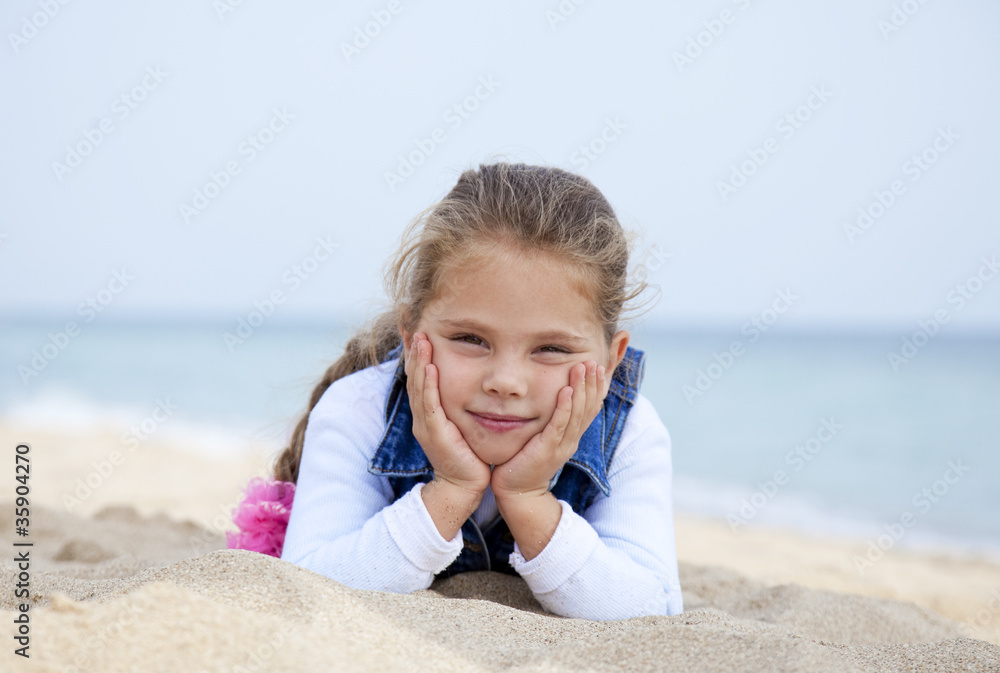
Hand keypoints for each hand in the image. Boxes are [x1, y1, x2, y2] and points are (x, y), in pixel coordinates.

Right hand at [405, 333, 491, 497]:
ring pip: (419, 388)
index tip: (416, 331)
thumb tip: (469, 385)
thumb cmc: (467, 456)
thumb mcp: (460, 425)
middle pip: (414, 378)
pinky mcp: (435, 434)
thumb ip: (458, 406)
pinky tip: (429, 367)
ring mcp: (426, 426)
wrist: (463, 486)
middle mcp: (422, 417)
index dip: (416, 355)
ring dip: (419, 362)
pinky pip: (430, 405)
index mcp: (427, 414)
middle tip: (411, 326)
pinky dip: (428, 385)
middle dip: (413, 352)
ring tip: (420, 339)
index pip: (419, 378)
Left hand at [491, 360, 605, 499]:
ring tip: (583, 368)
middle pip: (587, 408)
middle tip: (594, 362)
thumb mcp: (543, 438)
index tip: (599, 368)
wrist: (517, 492)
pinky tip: (567, 391)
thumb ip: (551, 422)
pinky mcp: (547, 450)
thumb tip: (554, 400)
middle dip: (591, 383)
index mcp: (571, 437)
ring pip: (577, 413)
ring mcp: (561, 445)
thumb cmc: (525, 462)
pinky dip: (564, 407)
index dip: (596, 388)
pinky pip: (559, 425)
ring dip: (581, 389)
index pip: (589, 408)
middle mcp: (571, 440)